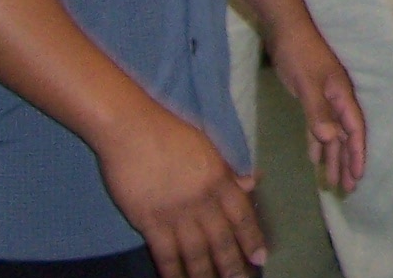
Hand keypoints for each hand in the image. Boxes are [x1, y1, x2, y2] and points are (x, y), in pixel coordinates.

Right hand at [96, 107, 266, 277]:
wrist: (131, 129)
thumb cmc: (169, 133)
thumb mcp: (207, 147)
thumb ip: (228, 170)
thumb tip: (253, 184)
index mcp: (219, 178)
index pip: (242, 215)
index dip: (252, 238)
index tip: (261, 257)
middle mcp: (202, 199)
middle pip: (222, 239)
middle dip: (233, 264)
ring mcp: (176, 212)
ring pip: (196, 252)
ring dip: (206, 273)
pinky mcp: (149, 221)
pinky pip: (165, 253)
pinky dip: (173, 271)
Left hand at [269, 22, 367, 196]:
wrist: (285, 29)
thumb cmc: (299, 53)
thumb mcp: (307, 84)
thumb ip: (318, 112)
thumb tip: (330, 139)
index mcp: (342, 95)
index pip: (354, 129)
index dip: (357, 153)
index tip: (357, 176)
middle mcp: (338, 99)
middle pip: (346, 136)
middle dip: (347, 162)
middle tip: (348, 189)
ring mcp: (325, 98)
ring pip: (332, 134)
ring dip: (332, 156)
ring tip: (332, 182)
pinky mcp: (311, 97)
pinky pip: (318, 126)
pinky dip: (318, 142)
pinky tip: (315, 158)